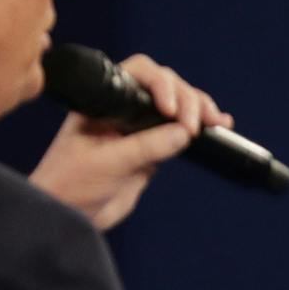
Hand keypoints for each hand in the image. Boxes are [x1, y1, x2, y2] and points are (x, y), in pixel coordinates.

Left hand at [28, 54, 232, 230]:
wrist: (68, 215)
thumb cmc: (70, 184)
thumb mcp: (108, 163)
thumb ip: (146, 146)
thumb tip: (184, 133)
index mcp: (104, 101)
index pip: (139, 74)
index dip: (162, 85)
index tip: (172, 110)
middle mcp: (123, 107)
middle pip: (165, 85)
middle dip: (187, 99)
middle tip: (195, 126)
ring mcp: (139, 127)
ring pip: (178, 105)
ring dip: (199, 109)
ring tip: (216, 122)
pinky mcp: (152, 148)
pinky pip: (181, 131)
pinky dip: (200, 127)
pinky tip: (220, 126)